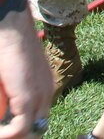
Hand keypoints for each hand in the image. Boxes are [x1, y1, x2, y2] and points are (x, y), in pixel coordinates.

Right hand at [0, 8, 52, 137]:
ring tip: (1, 131)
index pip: (38, 120)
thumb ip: (9, 99)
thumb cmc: (7, 49)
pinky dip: (6, 135)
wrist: (12, 29)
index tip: (9, 130)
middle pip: (37, 129)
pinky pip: (19, 130)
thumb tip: (3, 117)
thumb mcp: (9, 81)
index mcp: (44, 87)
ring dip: (11, 134)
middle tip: (5, 132)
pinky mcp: (29, 97)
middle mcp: (46, 93)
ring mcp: (40, 96)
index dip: (24, 130)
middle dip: (20, 135)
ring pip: (29, 132)